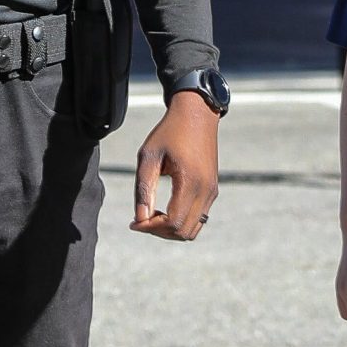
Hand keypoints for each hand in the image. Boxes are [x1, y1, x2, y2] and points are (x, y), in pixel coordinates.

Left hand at [130, 94, 218, 240]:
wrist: (197, 114)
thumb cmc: (169, 132)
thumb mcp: (149, 156)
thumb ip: (144, 189)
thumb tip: (140, 218)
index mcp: (190, 182)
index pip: (173, 223)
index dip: (151, 228)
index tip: (134, 222)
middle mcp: (206, 191)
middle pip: (184, 232)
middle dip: (160, 231)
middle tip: (141, 219)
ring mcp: (212, 192)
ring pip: (193, 229)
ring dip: (171, 229)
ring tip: (152, 214)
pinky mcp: (212, 190)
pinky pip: (198, 218)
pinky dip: (181, 221)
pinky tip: (165, 209)